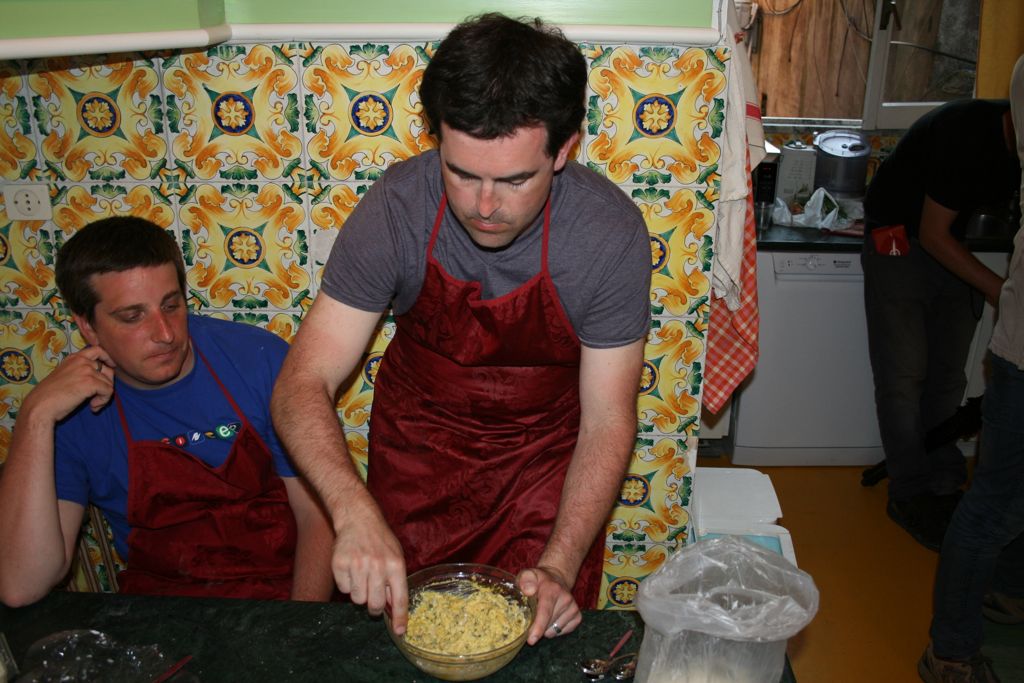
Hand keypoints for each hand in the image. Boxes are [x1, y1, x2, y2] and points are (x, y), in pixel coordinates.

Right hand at [23, 346, 115, 421]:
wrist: (40, 405)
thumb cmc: (50, 395)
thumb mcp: (66, 376)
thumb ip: (81, 372)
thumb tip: (101, 378)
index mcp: (73, 358)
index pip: (98, 350)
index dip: (108, 358)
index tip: (111, 367)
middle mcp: (81, 361)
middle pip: (108, 369)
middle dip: (107, 384)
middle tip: (97, 396)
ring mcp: (86, 370)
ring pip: (109, 383)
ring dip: (103, 396)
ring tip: (93, 404)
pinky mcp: (91, 382)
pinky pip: (108, 391)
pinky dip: (103, 401)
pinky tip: (93, 407)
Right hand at [330, 504, 408, 633]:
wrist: (359, 519)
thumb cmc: (380, 541)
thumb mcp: (396, 557)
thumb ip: (395, 582)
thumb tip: (392, 610)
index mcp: (396, 565)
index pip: (400, 598)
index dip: (399, 618)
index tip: (399, 632)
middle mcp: (377, 565)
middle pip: (375, 604)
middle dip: (374, 607)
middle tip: (373, 596)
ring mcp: (357, 564)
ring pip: (358, 599)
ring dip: (359, 593)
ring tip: (362, 576)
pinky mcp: (339, 564)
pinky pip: (344, 589)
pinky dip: (347, 583)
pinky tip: (351, 569)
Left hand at [517, 565, 580, 644]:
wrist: (556, 579)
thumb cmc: (538, 580)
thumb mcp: (528, 574)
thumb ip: (525, 580)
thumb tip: (528, 590)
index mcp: (552, 589)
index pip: (545, 611)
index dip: (538, 627)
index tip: (531, 640)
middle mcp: (566, 598)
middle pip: (547, 625)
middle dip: (535, 627)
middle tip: (530, 617)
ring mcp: (573, 608)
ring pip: (553, 631)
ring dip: (544, 628)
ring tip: (542, 615)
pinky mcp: (578, 616)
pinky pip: (562, 632)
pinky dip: (553, 630)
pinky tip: (551, 618)